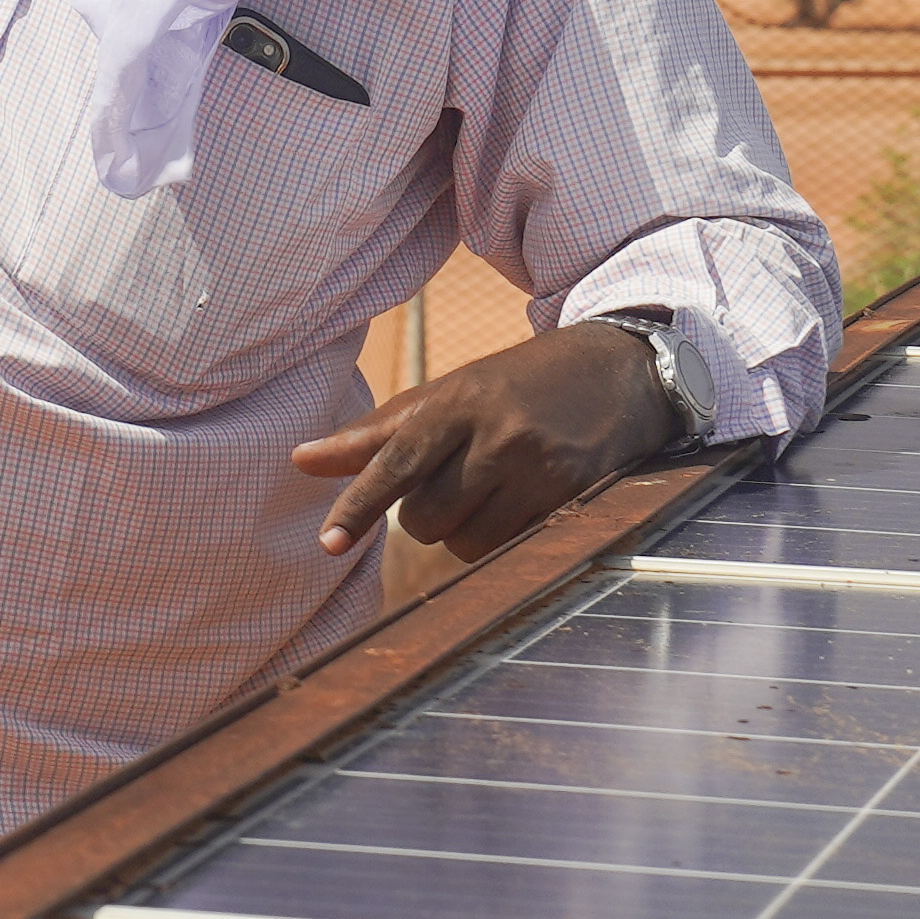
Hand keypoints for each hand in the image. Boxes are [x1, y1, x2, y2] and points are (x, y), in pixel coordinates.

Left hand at [291, 318, 680, 598]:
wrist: (619, 370)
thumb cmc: (515, 385)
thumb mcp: (446, 393)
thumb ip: (375, 433)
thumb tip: (300, 460)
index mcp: (458, 400)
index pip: (395, 462)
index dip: (359, 506)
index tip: (328, 543)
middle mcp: (498, 435)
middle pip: (425, 518)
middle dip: (426, 513)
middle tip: (457, 476)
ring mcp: (540, 469)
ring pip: (466, 543)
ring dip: (466, 530)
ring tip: (493, 486)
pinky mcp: (574, 498)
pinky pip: (512, 548)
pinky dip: (504, 536)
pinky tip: (525, 498)